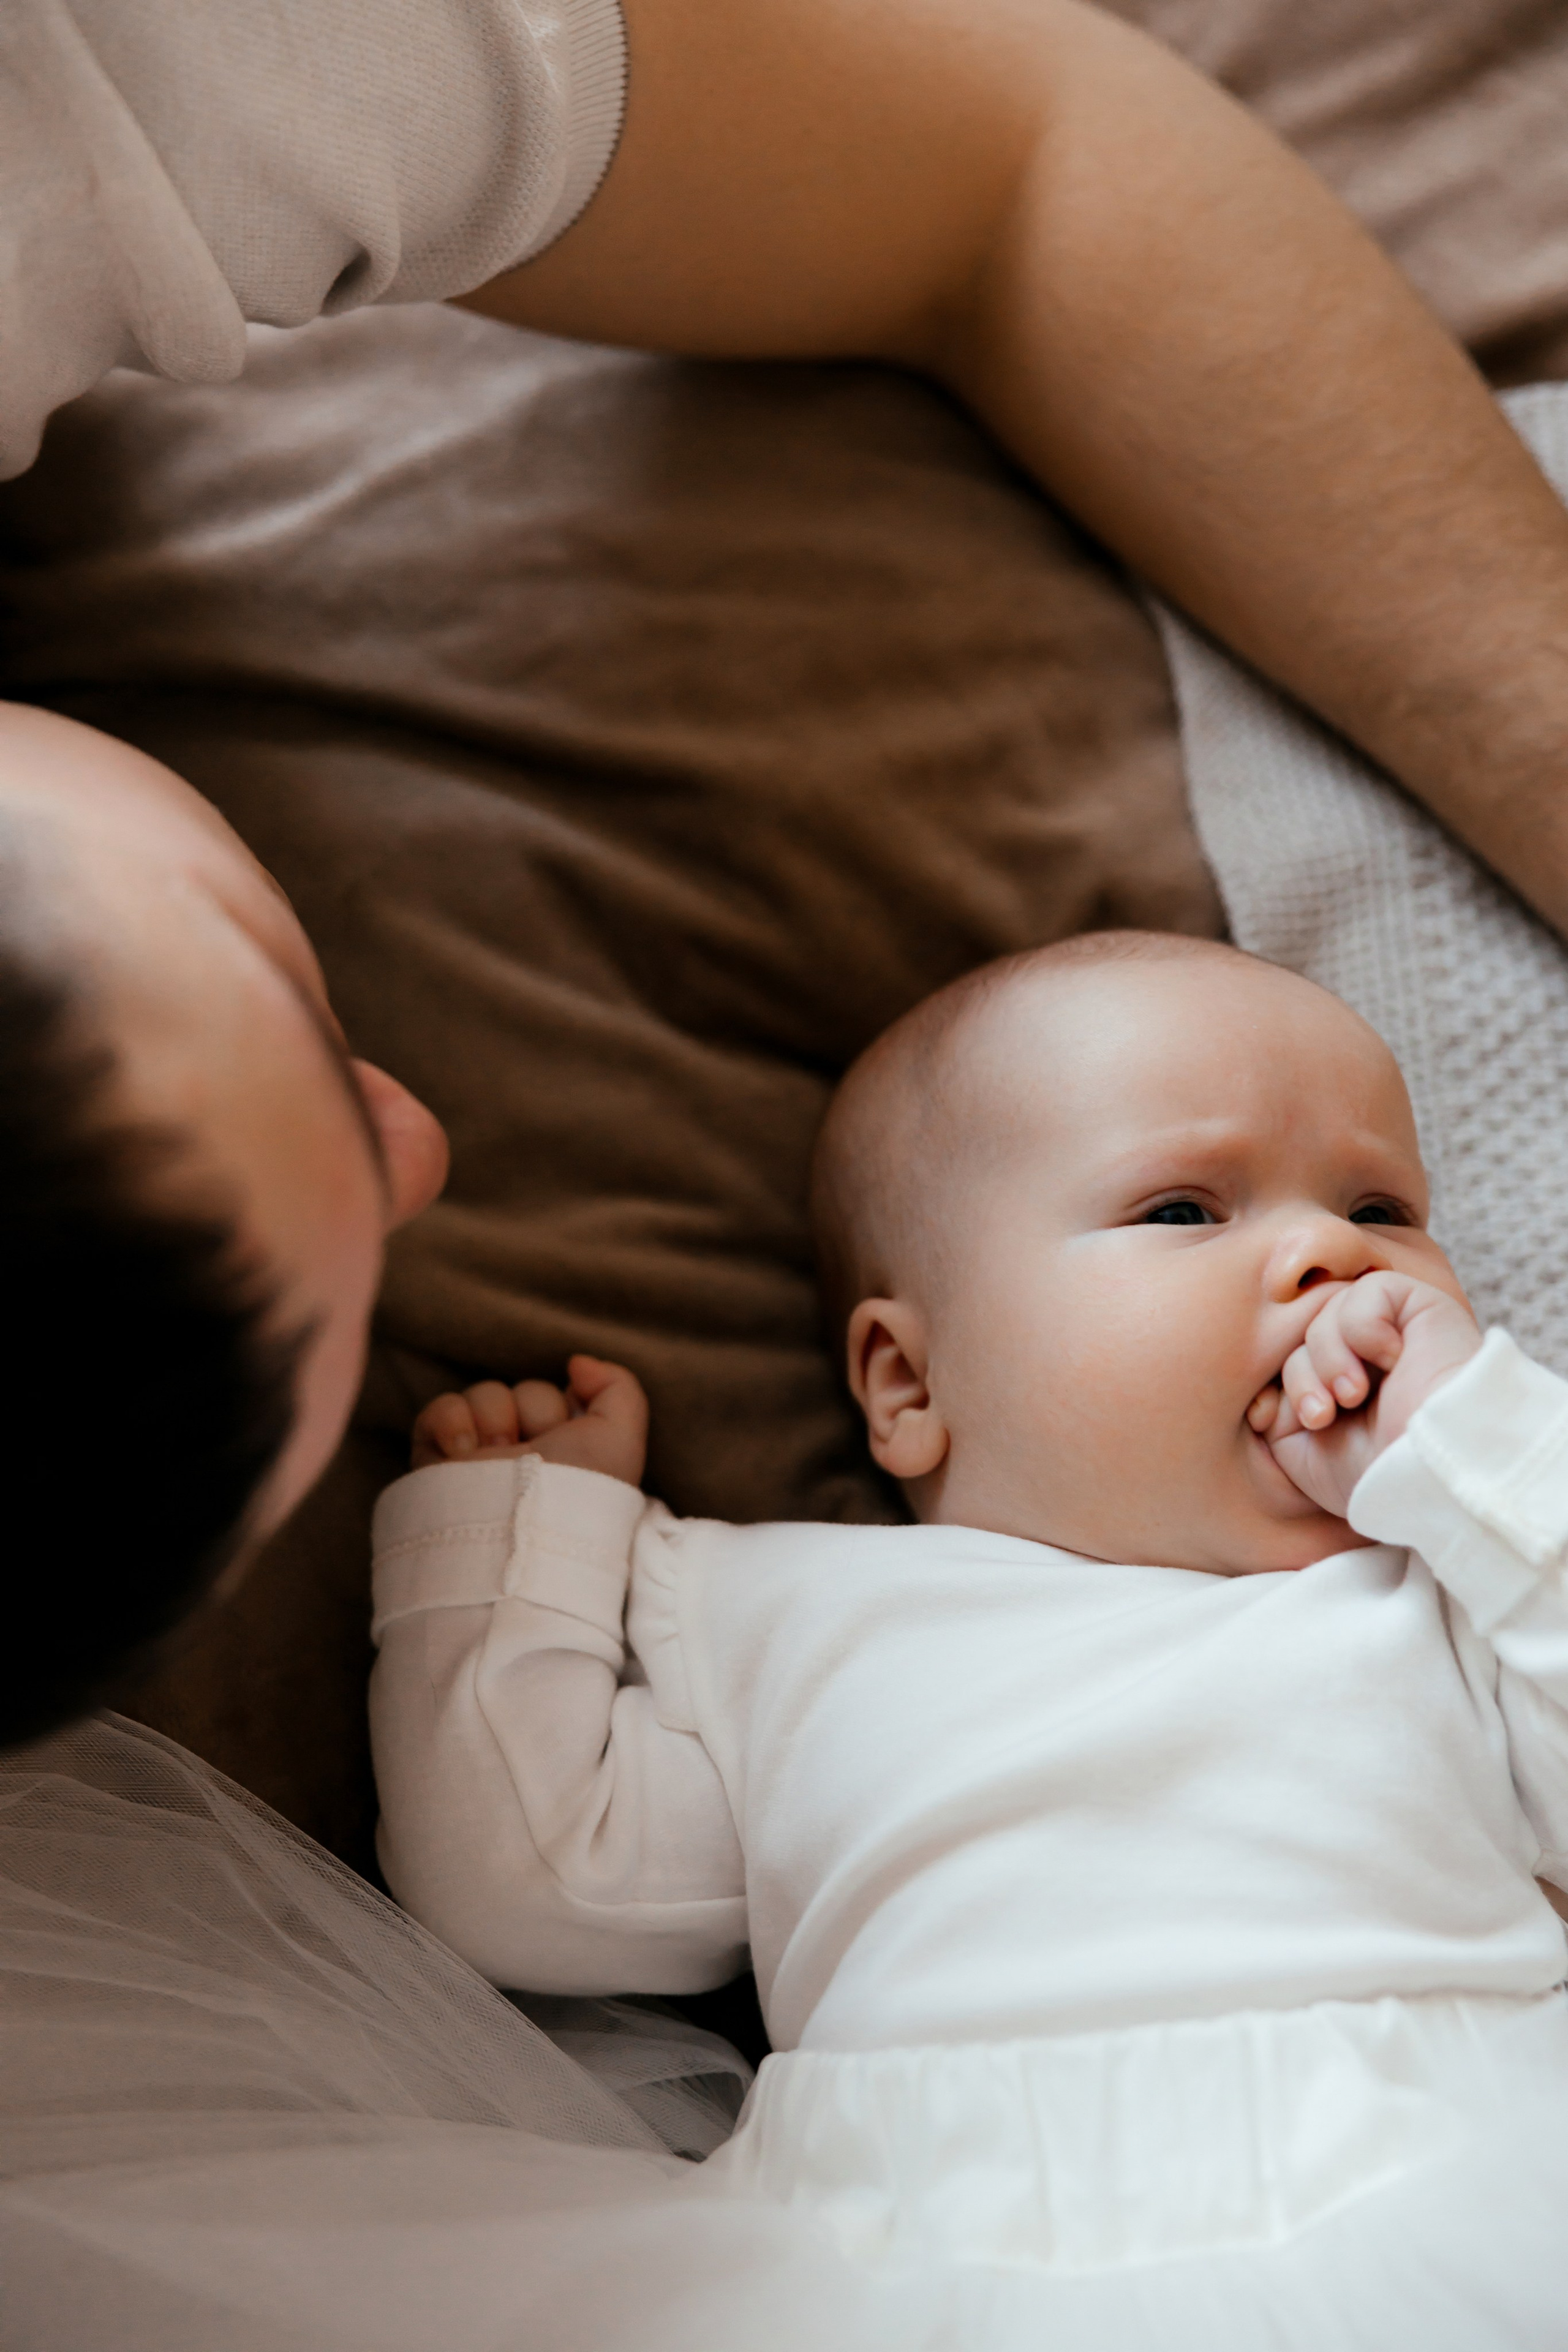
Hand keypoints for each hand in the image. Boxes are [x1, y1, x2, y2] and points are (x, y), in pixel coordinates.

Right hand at [411, 1356, 648, 1487]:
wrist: (517, 1538)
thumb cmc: (578, 1492)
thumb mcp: (621, 1439)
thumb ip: (618, 1387)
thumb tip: (577, 1364)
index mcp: (562, 1454)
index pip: (555, 1398)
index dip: (560, 1407)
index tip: (566, 1434)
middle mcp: (521, 1457)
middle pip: (521, 1393)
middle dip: (531, 1412)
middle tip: (531, 1452)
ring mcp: (477, 1460)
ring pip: (482, 1396)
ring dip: (493, 1418)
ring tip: (495, 1456)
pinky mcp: (437, 1464)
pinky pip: (438, 1411)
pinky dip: (450, 1421)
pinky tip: (461, 1453)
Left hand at [1247, 1270, 1481, 1520]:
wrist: (1430, 1472)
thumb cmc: (1374, 1472)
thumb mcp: (1303, 1455)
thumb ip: (1277, 1413)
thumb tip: (1264, 1391)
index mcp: (1343, 1388)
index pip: (1287, 1362)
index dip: (1273, 1385)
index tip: (1268, 1420)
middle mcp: (1367, 1358)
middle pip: (1301, 1337)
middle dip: (1299, 1377)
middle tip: (1321, 1416)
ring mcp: (1392, 1330)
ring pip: (1326, 1314)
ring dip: (1328, 1358)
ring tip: (1353, 1396)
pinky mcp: (1420, 1305)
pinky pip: (1365, 1292)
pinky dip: (1364, 1328)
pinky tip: (1390, 1360)